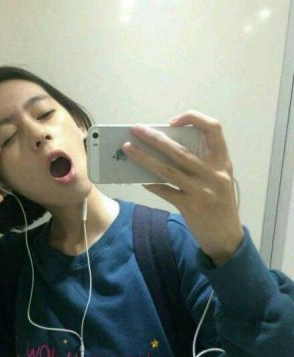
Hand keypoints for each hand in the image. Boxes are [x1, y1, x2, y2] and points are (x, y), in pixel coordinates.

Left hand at [122, 110, 243, 265]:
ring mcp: (202, 191)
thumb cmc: (220, 203)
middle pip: (180, 150)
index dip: (193, 119)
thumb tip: (166, 148)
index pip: (213, 129)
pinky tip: (140, 179)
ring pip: (168, 170)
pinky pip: (166, 192)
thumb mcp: (218, 178)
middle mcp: (213, 174)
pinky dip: (152, 184)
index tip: (173, 121)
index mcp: (222, 162)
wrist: (227, 237)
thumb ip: (201, 163)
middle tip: (136, 129)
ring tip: (128, 148)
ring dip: (145, 158)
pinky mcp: (190, 207)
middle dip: (155, 137)